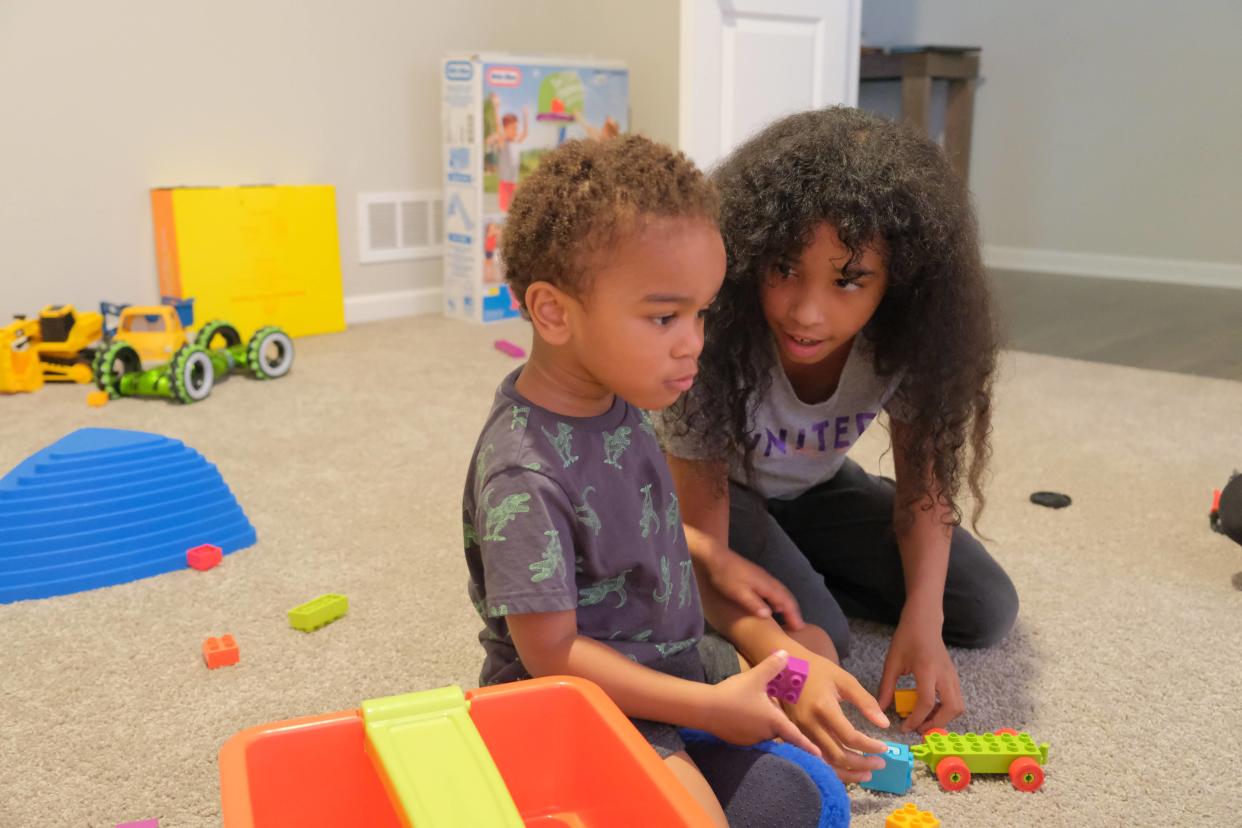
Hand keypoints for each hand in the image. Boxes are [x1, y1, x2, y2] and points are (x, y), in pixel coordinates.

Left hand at [704, 545, 804, 629]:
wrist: (715, 556)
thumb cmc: (726, 576)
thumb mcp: (738, 592)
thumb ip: (754, 603)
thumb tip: (769, 615)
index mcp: (767, 585)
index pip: (786, 601)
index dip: (794, 614)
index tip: (800, 627)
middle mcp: (769, 581)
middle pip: (787, 596)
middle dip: (794, 611)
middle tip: (798, 627)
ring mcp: (763, 578)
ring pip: (781, 593)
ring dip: (787, 606)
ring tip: (789, 620)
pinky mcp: (757, 578)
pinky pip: (774, 592)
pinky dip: (779, 601)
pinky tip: (773, 608)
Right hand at [705, 651, 821, 755]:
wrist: (706, 708)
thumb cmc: (734, 693)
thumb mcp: (755, 677)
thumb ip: (772, 666)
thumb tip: (786, 653)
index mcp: (774, 721)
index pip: (796, 736)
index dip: (808, 745)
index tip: (819, 755)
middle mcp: (765, 734)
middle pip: (778, 730)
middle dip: (778, 721)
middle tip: (772, 706)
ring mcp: (750, 739)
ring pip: (764, 732)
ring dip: (764, 723)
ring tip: (752, 707)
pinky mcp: (738, 740)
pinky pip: (750, 734)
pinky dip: (750, 726)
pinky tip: (741, 713)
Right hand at [784, 652, 891, 782]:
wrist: (785, 666)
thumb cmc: (817, 670)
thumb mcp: (844, 680)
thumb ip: (865, 701)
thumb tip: (884, 724)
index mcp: (823, 708)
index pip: (850, 737)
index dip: (870, 746)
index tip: (884, 747)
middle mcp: (809, 724)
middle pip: (837, 755)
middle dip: (862, 763)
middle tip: (880, 764)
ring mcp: (799, 732)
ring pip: (825, 762)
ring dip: (847, 772)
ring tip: (866, 774)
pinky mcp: (793, 736)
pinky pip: (814, 759)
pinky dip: (831, 769)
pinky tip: (845, 769)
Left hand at [875, 610, 963, 733]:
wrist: (924, 622)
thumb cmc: (907, 638)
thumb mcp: (892, 662)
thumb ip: (886, 687)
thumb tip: (880, 708)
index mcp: (927, 670)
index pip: (926, 702)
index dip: (916, 719)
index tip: (904, 728)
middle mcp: (944, 675)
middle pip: (951, 708)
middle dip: (937, 724)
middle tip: (919, 728)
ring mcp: (952, 676)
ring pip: (958, 706)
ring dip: (943, 718)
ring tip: (924, 721)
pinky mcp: (954, 677)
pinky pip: (956, 699)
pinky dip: (946, 710)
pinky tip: (930, 709)